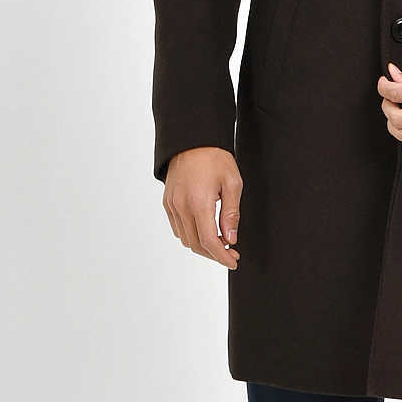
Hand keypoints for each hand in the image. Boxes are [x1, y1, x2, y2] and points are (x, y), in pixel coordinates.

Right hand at [162, 147, 241, 267]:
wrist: (192, 140)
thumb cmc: (214, 158)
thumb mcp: (232, 184)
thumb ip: (231, 214)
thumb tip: (230, 238)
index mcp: (199, 203)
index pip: (209, 242)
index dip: (222, 257)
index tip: (233, 261)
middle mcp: (181, 207)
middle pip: (196, 245)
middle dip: (214, 254)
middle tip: (231, 253)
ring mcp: (172, 205)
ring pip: (185, 239)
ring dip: (202, 246)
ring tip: (220, 243)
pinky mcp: (168, 202)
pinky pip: (177, 228)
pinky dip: (191, 235)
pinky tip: (204, 231)